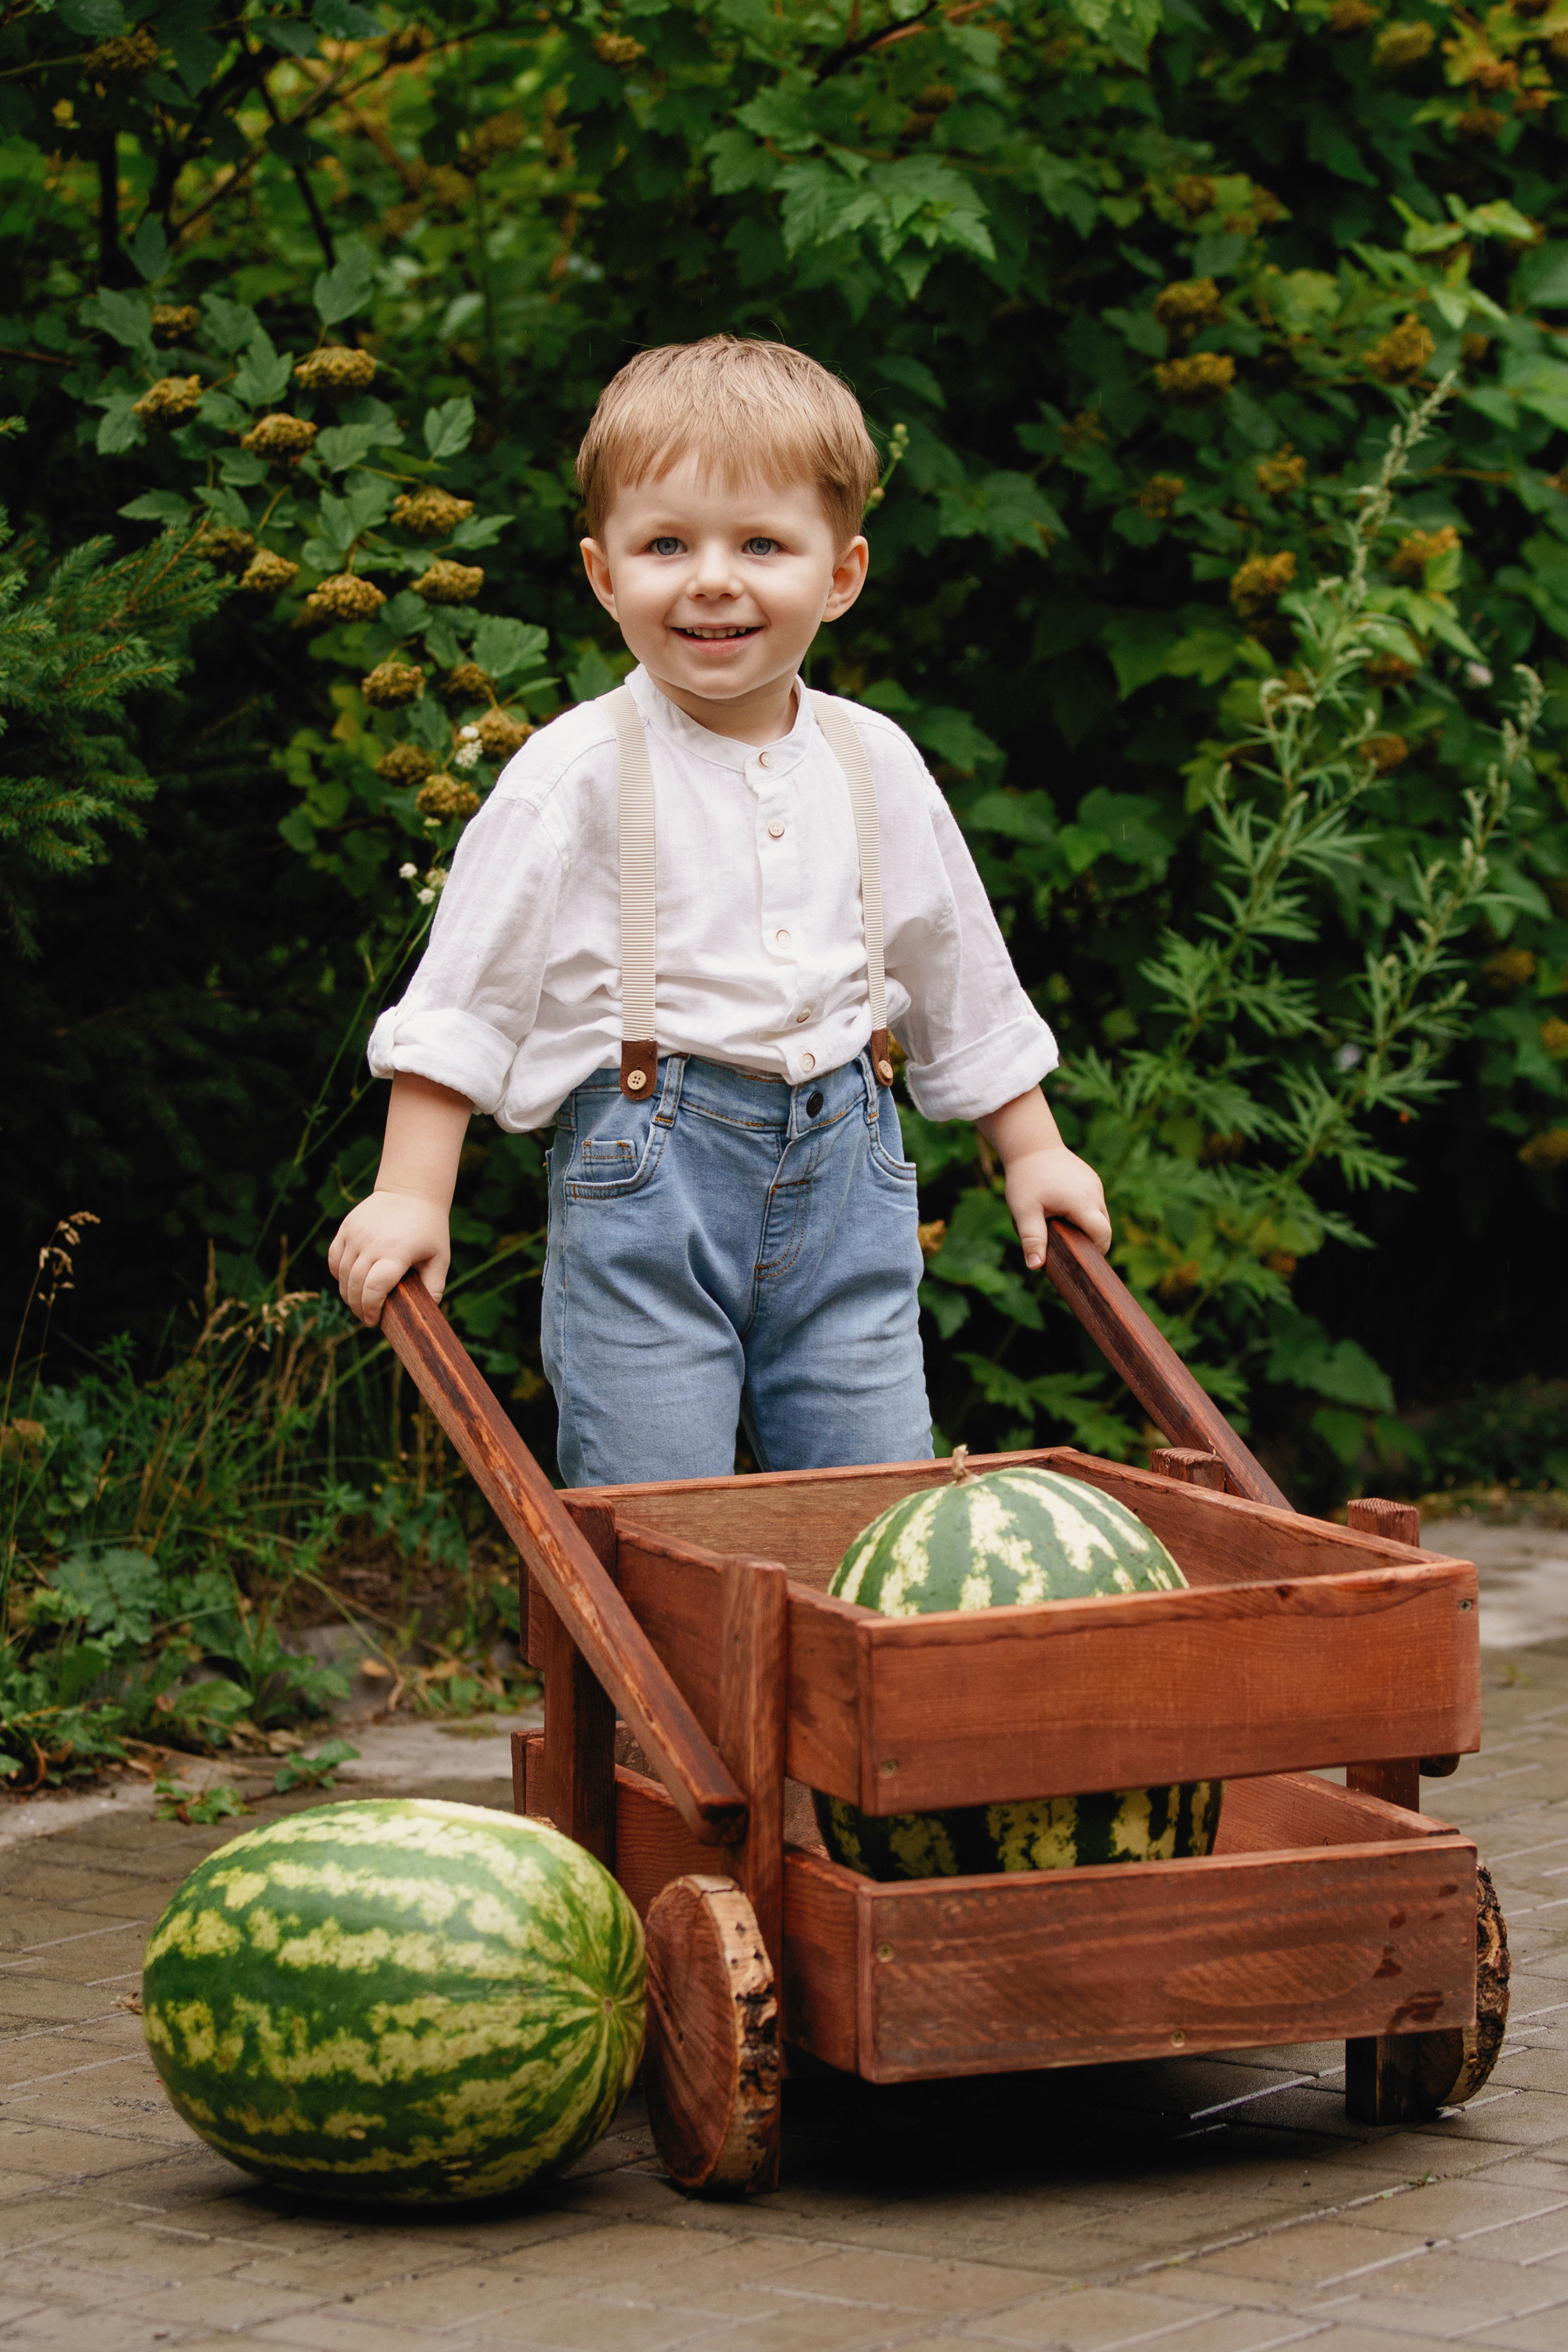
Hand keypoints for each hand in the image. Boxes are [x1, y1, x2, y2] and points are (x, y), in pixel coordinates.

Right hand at [328, 1189, 450, 1326]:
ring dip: (347, 1294)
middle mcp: (372, 1242)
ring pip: (341, 1274)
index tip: (374, 1321)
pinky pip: (334, 1258)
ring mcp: (356, 1234)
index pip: (374, 1288)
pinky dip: (338, 1274)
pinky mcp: (346, 1228)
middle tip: (367, 1317)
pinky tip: (349, 1282)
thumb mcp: (440, 1258)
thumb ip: (434, 1287)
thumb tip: (425, 1314)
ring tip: (359, 1302)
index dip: (371, 1309)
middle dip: (358, 1307)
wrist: (410, 1190)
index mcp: (397, 1252)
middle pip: (355, 1286)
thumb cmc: (429, 1229)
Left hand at [1002, 1144, 1111, 1268]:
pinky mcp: (1091, 1178)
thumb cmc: (1026, 1178)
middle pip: (1105, 1226)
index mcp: (1083, 1203)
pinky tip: (1063, 1210)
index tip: (1080, 1259)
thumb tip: (1035, 1266)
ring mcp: (1094, 1184)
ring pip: (1100, 1214)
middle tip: (1067, 1247)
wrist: (1031, 1144)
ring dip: (1087, 1225)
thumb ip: (1032, 1238)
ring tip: (1062, 1226)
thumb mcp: (1024, 1211)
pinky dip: (1084, 1211)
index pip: (1103, 1234)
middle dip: (1091, 1240)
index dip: (1096, 1250)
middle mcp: (1094, 1193)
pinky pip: (1094, 1202)